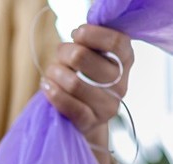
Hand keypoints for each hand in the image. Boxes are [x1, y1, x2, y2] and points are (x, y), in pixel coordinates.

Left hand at [41, 25, 134, 163]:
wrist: (85, 116)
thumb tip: (79, 34)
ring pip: (73, 82)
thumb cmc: (86, 76)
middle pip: (83, 58)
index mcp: (125, 61)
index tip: (76, 33)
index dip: (92, 34)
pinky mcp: (91, 122)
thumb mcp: (92, 55)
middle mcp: (121, 84)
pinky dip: (53, 93)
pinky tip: (47, 86)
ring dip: (54, 72)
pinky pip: (69, 106)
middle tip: (59, 53)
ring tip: (51, 73)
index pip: (117, 42)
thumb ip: (90, 43)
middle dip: (64, 52)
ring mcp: (108, 106)